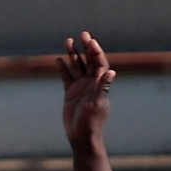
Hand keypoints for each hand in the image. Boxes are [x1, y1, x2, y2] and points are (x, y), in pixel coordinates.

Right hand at [57, 30, 115, 148]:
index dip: (95, 51)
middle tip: (82, 34)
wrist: (81, 136)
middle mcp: (91, 82)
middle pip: (89, 61)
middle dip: (86, 47)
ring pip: (77, 66)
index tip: (90, 41)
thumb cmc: (92, 122)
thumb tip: (111, 72)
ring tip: (68, 41)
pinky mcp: (70, 93)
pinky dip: (63, 68)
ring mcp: (81, 87)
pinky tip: (59, 60)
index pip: (99, 63)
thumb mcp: (97, 104)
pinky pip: (67, 77)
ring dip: (73, 54)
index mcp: (100, 83)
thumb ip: (103, 87)